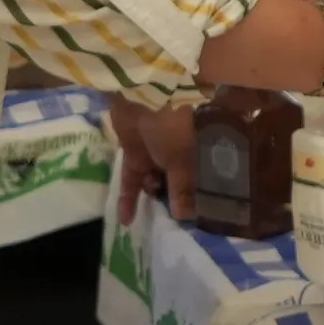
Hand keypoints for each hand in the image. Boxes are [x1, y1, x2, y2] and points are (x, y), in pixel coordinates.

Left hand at [110, 98, 193, 217]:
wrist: (140, 95)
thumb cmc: (168, 126)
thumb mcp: (180, 159)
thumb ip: (181, 188)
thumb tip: (186, 216)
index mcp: (194, 153)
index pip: (197, 181)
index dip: (195, 200)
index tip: (193, 224)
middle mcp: (175, 156)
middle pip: (174, 184)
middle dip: (171, 202)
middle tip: (169, 229)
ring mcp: (152, 154)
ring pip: (152, 183)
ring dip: (149, 200)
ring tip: (148, 226)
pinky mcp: (132, 154)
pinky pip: (131, 180)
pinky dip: (128, 197)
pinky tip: (126, 219)